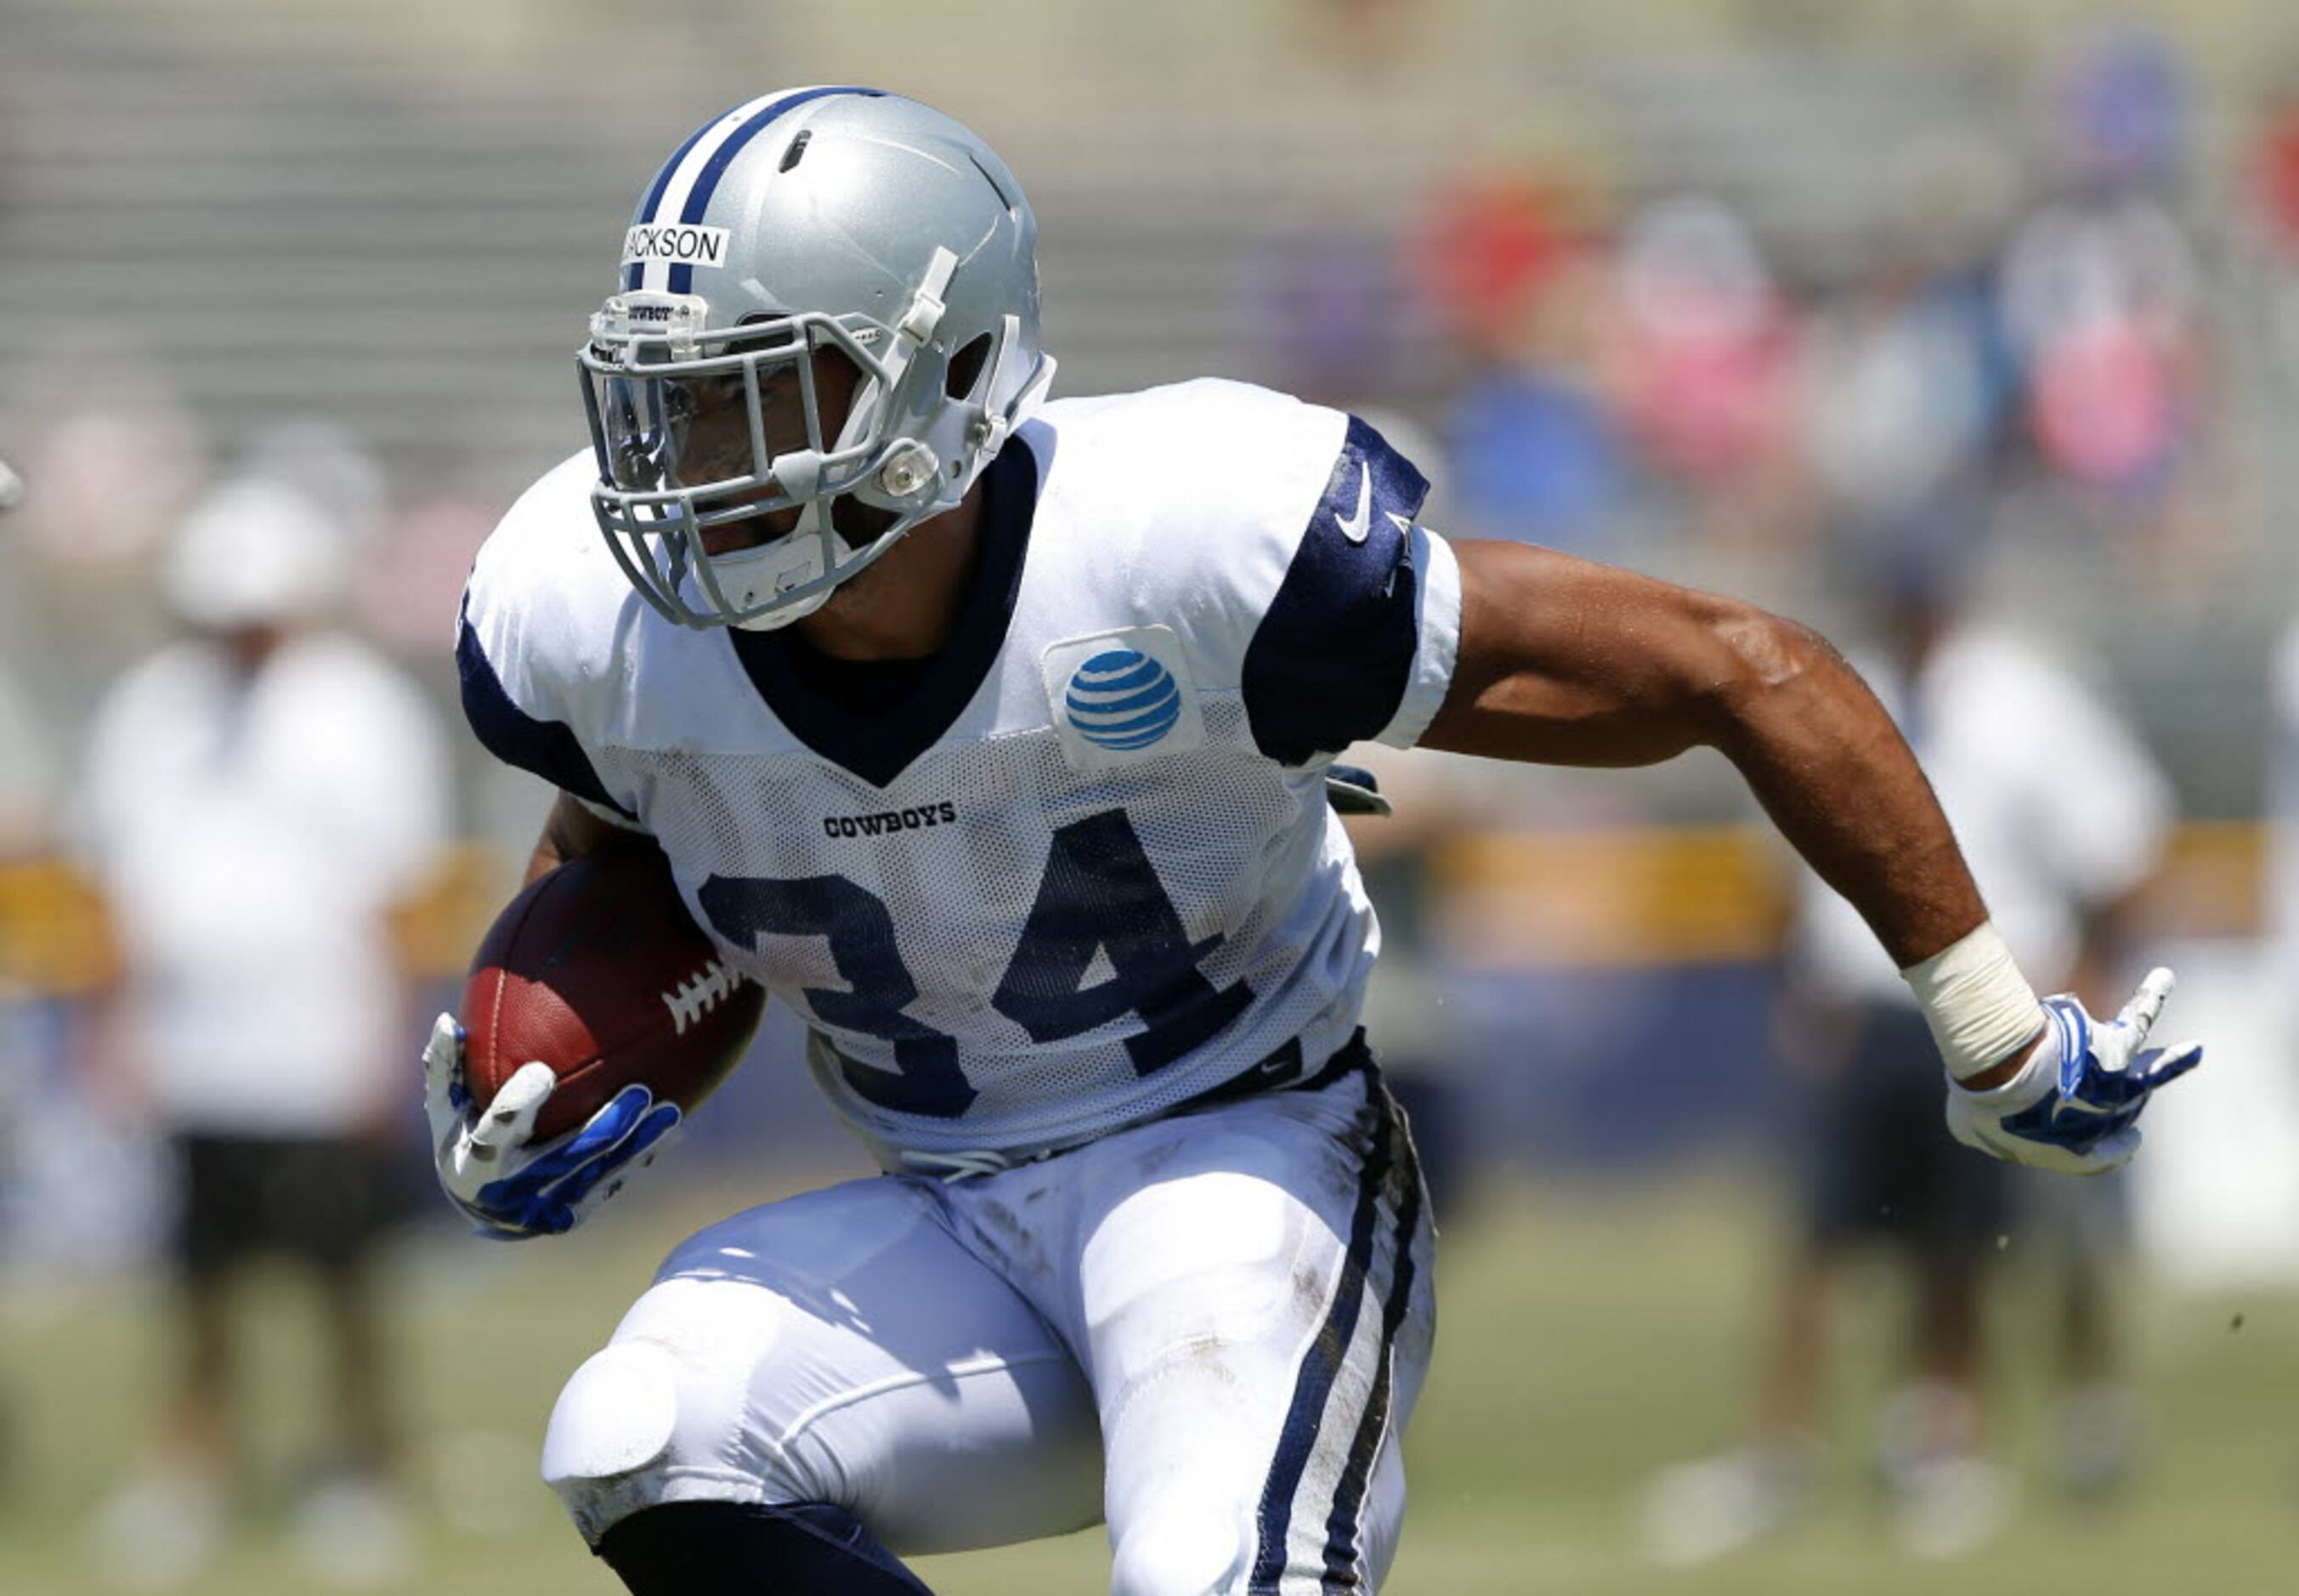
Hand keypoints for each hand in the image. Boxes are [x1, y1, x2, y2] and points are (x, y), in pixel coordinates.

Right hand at [420, 1013, 681, 1237]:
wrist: (479, 1204)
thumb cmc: (461, 1136)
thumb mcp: (445, 1105)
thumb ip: (446, 1065)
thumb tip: (449, 1020)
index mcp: (474, 1163)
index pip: (497, 1131)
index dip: (519, 1104)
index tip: (543, 1072)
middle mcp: (509, 1193)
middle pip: (565, 1157)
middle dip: (606, 1127)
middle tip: (640, 1092)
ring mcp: (543, 1209)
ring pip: (598, 1174)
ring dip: (638, 1144)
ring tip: (670, 1112)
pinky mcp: (569, 1215)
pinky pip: (610, 1184)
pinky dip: (640, 1158)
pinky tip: (670, 1132)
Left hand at [1943, 968, 2201, 1174]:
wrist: (2007, 1076)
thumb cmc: (1987, 1104)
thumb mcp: (1971, 1127)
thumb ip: (1981, 1128)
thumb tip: (1983, 1115)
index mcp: (2076, 1152)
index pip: (2100, 1158)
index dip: (2114, 1151)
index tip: (2131, 1142)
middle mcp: (2104, 1121)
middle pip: (2123, 1111)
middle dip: (2125, 1104)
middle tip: (2140, 1098)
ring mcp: (2115, 1084)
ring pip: (2153, 1072)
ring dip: (2173, 1062)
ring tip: (2193, 1051)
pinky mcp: (2113, 1048)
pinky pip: (2139, 1018)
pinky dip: (2151, 997)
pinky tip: (2163, 978)